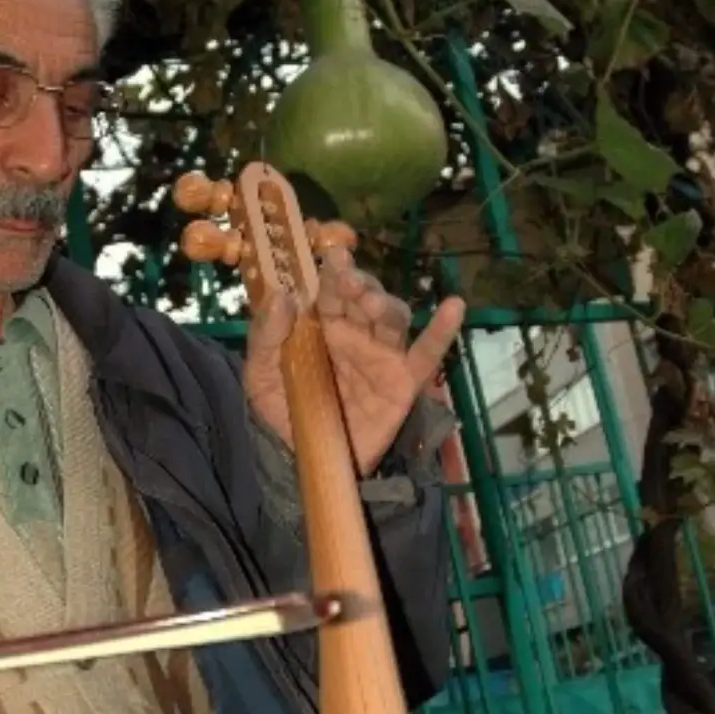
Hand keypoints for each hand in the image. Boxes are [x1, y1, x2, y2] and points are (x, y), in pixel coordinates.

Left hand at [243, 244, 465, 476]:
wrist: (302, 456)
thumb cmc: (284, 408)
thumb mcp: (260, 375)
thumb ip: (265, 337)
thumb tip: (281, 297)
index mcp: (323, 325)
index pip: (332, 291)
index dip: (335, 272)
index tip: (333, 257)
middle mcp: (356, 333)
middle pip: (366, 298)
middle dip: (360, 284)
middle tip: (347, 282)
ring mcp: (382, 356)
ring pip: (393, 319)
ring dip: (385, 305)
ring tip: (371, 303)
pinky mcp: (403, 382)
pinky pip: (427, 355)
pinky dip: (442, 331)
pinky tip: (455, 306)